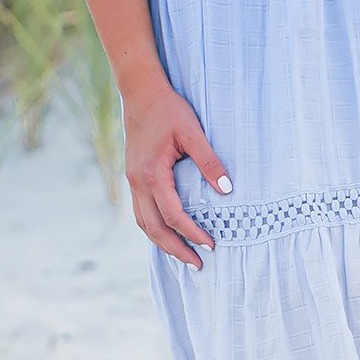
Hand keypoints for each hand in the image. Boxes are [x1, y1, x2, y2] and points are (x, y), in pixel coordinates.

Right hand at [121, 80, 229, 268]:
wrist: (141, 94)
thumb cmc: (170, 111)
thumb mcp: (193, 132)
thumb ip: (209, 161)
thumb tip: (227, 190)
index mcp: (152, 175)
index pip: (173, 215)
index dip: (192, 233)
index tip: (211, 245)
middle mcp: (138, 182)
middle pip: (154, 228)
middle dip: (175, 249)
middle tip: (198, 265)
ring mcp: (133, 181)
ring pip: (144, 222)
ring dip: (162, 242)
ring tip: (183, 255)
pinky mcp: (134, 176)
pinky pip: (141, 211)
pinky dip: (154, 226)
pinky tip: (168, 231)